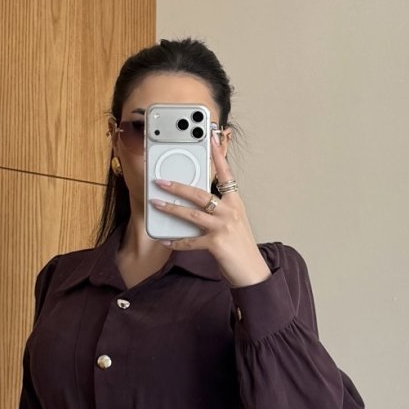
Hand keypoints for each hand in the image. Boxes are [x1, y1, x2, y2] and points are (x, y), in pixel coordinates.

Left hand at [150, 129, 270, 288]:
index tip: (211, 138)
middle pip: (200, 193)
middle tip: (161, 181)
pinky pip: (191, 241)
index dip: (218, 155)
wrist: (252, 270)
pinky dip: (177, 242)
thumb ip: (220, 210)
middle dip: (178, 186)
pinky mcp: (216, 243)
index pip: (225, 174)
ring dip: (171, 208)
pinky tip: (167, 240)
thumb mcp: (234, 222)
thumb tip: (198, 204)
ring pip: (191, 214)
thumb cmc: (241, 247)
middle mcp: (229, 211)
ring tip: (157, 203)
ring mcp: (223, 227)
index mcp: (235, 202)